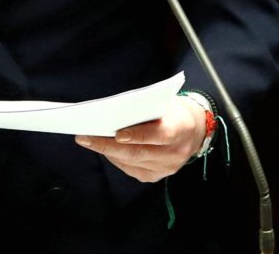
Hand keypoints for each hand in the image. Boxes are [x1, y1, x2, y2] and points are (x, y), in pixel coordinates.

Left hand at [73, 95, 206, 182]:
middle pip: (138, 152)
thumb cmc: (172, 112)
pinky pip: (131, 169)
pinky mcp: (156, 176)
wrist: (193, 131)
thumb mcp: (164, 103)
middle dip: (107, 145)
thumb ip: (145, 109)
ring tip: (88, 140)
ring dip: (107, 151)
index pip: (160, 134)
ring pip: (131, 162)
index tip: (117, 133)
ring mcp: (167, 168)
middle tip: (84, 138)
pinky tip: (104, 148)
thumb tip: (113, 115)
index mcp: (182, 128)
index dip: (139, 135)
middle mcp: (176, 152)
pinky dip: (115, 158)